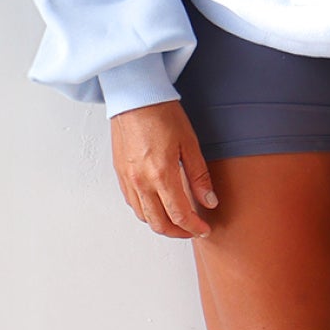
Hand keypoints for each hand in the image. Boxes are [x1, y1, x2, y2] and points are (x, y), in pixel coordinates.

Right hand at [109, 100, 218, 238]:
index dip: (194, 227)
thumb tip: (209, 201)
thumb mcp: (189, 144)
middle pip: (159, 223)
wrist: (134, 97)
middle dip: (178, 232)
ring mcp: (128, 178)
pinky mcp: (120, 172)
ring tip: (177, 220)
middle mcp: (141, 181)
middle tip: (192, 229)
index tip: (204, 229)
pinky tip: (157, 204)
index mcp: (161, 174)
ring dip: (161, 224)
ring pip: (143, 216)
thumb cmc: (162, 114)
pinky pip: (132, 202)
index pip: (179, 215)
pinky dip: (146, 211)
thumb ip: (199, 176)